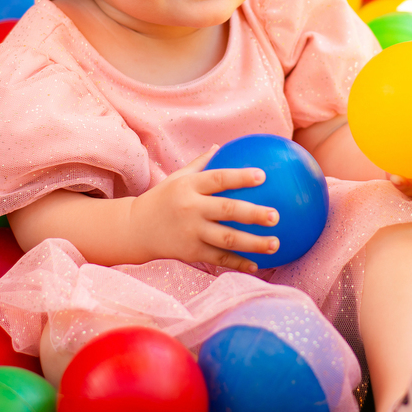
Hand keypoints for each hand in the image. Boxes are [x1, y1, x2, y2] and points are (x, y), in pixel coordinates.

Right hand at [130, 146, 280, 272]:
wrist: (136, 229)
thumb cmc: (163, 198)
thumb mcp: (177, 178)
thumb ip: (200, 164)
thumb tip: (221, 146)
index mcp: (189, 186)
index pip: (218, 179)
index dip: (240, 177)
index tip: (263, 176)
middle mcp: (190, 209)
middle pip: (226, 210)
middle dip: (253, 214)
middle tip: (276, 216)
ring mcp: (191, 232)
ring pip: (227, 239)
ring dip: (253, 243)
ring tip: (275, 244)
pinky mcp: (191, 252)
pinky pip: (219, 258)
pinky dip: (238, 263)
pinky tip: (257, 265)